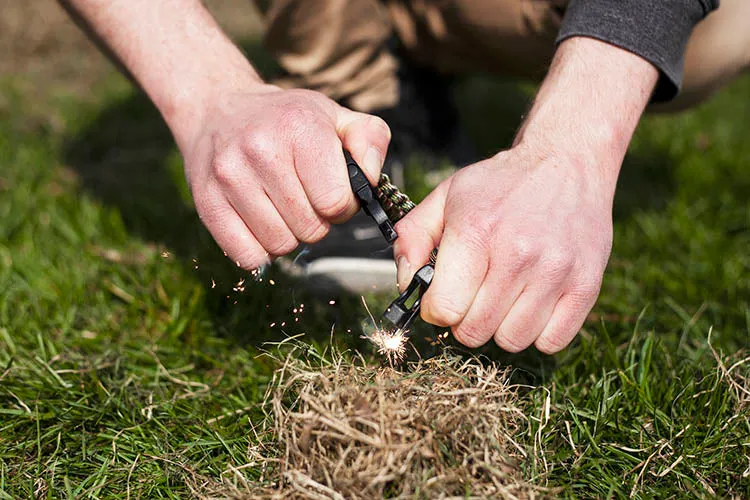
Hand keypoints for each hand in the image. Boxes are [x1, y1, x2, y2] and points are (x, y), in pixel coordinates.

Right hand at [180, 85, 390, 268]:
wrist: (217, 108)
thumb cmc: (285, 120)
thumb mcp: (334, 115)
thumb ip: (369, 139)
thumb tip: (371, 176)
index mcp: (299, 128)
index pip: (335, 202)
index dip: (342, 206)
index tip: (332, 194)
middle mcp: (261, 150)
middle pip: (310, 228)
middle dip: (317, 221)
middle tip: (305, 200)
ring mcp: (229, 177)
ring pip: (280, 245)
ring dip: (289, 235)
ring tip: (282, 208)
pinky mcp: (206, 202)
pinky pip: (247, 256)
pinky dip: (260, 249)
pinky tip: (260, 222)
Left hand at [393, 145, 615, 352]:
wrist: (567, 161)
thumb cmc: (500, 184)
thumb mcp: (446, 196)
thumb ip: (412, 238)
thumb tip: (406, 285)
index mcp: (476, 232)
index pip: (444, 309)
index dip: (436, 310)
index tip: (443, 297)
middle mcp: (517, 255)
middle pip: (475, 332)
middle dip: (465, 320)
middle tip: (474, 296)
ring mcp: (555, 272)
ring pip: (512, 341)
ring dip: (501, 327)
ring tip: (504, 296)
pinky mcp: (586, 285)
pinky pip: (552, 342)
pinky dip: (538, 332)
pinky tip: (532, 304)